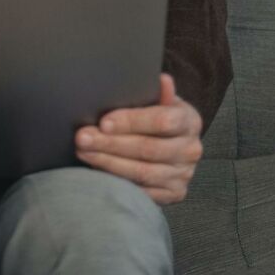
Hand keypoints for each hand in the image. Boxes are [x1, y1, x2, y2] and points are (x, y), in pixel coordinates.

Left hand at [74, 73, 202, 203]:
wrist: (174, 143)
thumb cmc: (158, 115)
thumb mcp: (160, 99)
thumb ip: (157, 92)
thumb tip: (162, 80)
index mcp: (189, 121)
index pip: (162, 121)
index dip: (131, 121)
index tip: (104, 122)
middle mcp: (190, 149)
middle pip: (148, 149)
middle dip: (111, 143)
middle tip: (83, 138)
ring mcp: (183, 174)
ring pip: (142, 172)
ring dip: (108, 163)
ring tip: (84, 152)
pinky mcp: (173, 193)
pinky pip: (142, 192)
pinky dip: (117, 181)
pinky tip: (97, 170)